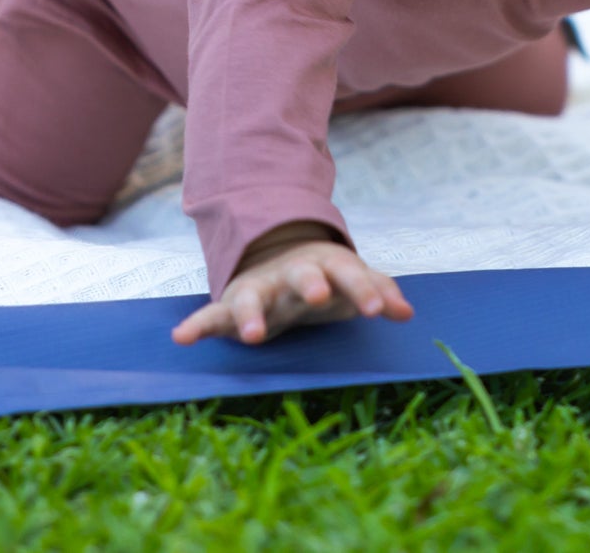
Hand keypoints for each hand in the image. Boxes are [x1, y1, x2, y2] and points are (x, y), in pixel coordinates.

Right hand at [171, 224, 413, 345]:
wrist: (276, 251)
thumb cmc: (326, 276)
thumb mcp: (354, 280)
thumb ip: (380, 291)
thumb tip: (408, 312)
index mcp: (327, 266)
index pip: (351, 274)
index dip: (365, 290)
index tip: (378, 311)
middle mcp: (292, 274)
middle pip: (304, 275)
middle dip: (311, 283)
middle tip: (320, 295)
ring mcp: (261, 287)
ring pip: (254, 296)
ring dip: (251, 314)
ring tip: (251, 335)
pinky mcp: (233, 303)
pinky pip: (213, 315)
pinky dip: (197, 325)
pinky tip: (181, 337)